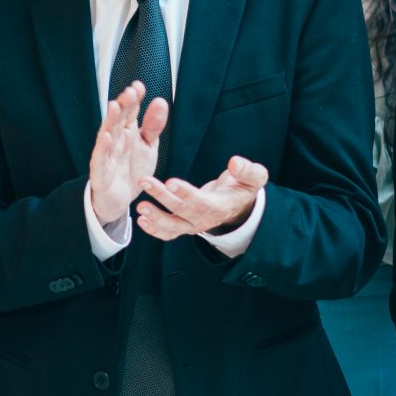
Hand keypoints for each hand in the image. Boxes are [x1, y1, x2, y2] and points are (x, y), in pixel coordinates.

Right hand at [88, 82, 169, 228]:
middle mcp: (115, 140)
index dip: (134, 99)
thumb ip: (153, 126)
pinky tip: (106, 136)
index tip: (139, 86)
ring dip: (110, 121)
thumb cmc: (132, 169)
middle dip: (123, 105)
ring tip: (115, 106)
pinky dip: (102, 148)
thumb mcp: (148, 146)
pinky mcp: (100, 172)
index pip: (130, 111)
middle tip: (130, 92)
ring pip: (107, 134)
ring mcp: (106, 155)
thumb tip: (161, 101)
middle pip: (118, 119)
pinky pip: (100, 159)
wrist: (120, 200)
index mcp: (127, 132)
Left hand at [136, 155, 268, 241]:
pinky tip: (142, 220)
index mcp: (222, 206)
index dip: (187, 194)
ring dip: (155, 217)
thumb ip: (248, 170)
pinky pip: (169, 233)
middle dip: (163, 197)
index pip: (202, 202)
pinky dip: (155, 230)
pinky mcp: (185, 226)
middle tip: (146, 183)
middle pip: (182, 211)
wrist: (239, 205)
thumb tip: (235, 162)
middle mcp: (206, 219)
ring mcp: (194, 225)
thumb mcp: (255, 177)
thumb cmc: (244, 187)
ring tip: (140, 207)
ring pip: (173, 225)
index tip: (171, 182)